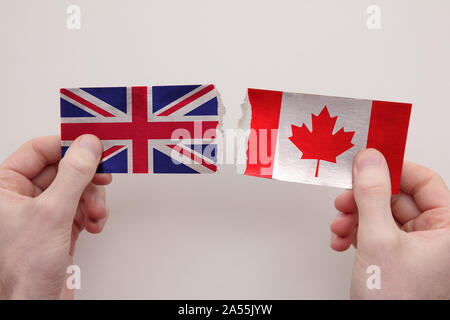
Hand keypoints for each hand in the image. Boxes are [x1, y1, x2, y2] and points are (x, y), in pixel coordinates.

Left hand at [0, 135, 110, 298]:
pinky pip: (82, 207)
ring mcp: (43, 212)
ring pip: (77, 188)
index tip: (93, 145)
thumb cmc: (23, 270)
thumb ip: (73, 175)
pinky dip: (93, 213)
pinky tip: (94, 224)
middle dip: (86, 178)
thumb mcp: (52, 213)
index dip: (67, 145)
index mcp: (6, 187)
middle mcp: (23, 197)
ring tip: (95, 212)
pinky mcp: (60, 227)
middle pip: (63, 169)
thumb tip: (88, 146)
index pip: (39, 150)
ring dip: (93, 198)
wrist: (36, 305)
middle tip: (103, 176)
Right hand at [330, 149, 449, 298]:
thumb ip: (372, 195)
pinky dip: (355, 233)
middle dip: (364, 200)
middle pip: (397, 198)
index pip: (424, 182)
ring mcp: (414, 249)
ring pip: (382, 216)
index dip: (395, 169)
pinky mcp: (396, 258)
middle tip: (345, 200)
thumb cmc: (397, 301)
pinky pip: (375, 233)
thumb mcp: (378, 239)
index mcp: (447, 229)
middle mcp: (434, 237)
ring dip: (355, 218)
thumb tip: (370, 160)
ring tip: (340, 226)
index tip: (367, 162)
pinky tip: (342, 240)